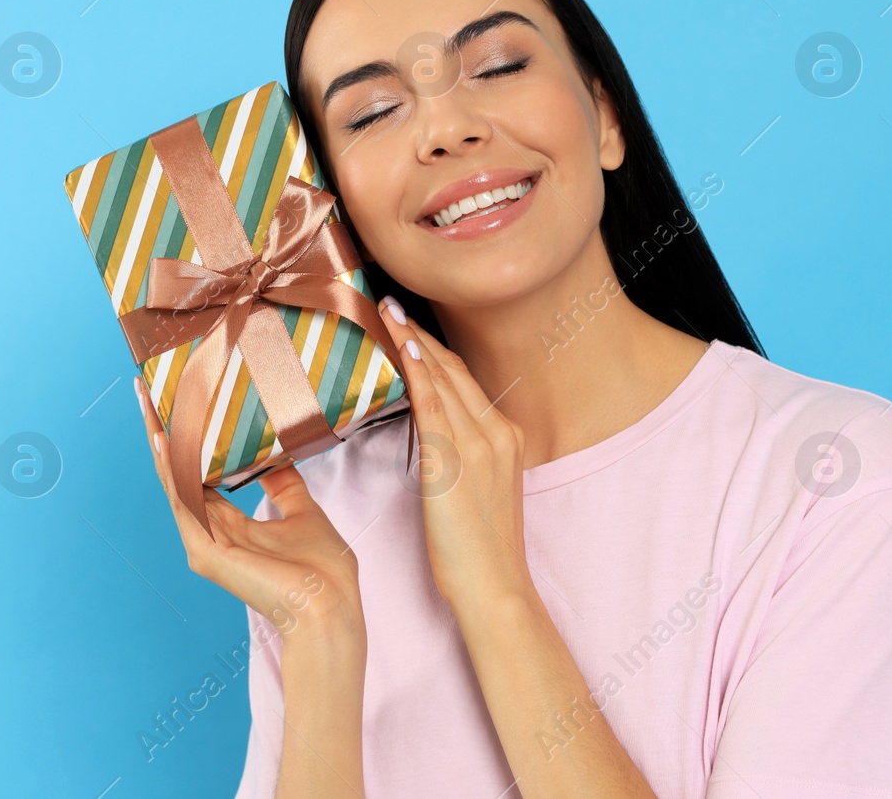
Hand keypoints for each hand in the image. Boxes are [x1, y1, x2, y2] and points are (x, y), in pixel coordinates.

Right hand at [133, 377, 364, 644]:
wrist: (330, 608)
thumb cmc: (323, 572)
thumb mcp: (303, 513)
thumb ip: (285, 486)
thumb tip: (279, 453)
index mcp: (230, 527)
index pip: (197, 476)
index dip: (185, 442)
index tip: (175, 404)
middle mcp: (210, 534)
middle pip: (178, 474)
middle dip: (161, 432)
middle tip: (145, 391)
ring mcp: (204, 544)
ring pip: (175, 482)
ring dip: (159, 441)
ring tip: (147, 403)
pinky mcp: (206, 553)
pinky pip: (184, 502)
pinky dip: (172, 470)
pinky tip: (162, 441)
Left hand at [377, 295, 534, 615]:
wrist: (495, 587)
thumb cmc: (480, 550)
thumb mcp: (478, 490)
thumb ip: (460, 455)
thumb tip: (430, 433)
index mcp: (505, 437)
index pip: (464, 380)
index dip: (434, 349)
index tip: (408, 324)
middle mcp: (498, 432)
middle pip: (454, 370)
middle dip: (420, 333)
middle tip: (390, 304)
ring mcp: (481, 444)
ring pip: (444, 378)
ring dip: (413, 341)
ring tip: (386, 313)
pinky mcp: (457, 460)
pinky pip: (436, 404)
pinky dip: (420, 372)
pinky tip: (403, 348)